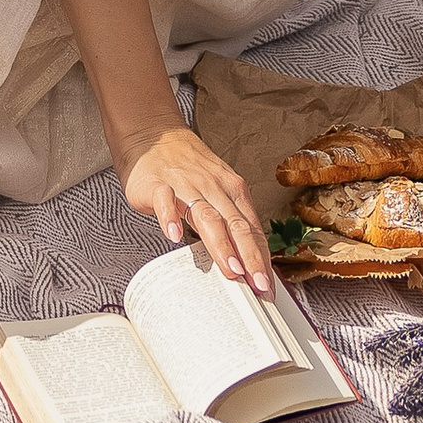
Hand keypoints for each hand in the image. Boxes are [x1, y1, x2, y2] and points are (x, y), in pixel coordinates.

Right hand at [122, 122, 274, 290]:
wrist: (155, 137)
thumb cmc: (189, 170)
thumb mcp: (216, 192)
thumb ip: (229, 223)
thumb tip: (246, 262)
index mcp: (233, 191)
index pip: (252, 229)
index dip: (262, 259)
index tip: (268, 286)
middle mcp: (214, 188)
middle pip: (237, 225)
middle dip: (250, 257)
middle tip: (259, 284)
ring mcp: (186, 185)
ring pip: (208, 216)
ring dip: (221, 244)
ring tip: (231, 269)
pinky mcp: (158, 184)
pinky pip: (165, 200)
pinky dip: (170, 217)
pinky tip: (174, 236)